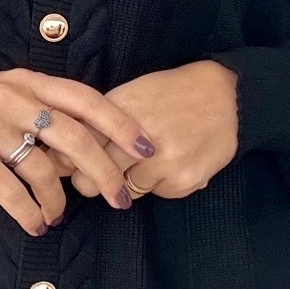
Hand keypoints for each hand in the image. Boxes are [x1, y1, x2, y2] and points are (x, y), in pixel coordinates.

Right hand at [0, 68, 158, 235]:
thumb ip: (36, 108)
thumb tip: (81, 145)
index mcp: (25, 81)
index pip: (86, 100)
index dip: (121, 125)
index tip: (146, 150)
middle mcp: (11, 98)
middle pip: (76, 139)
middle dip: (105, 174)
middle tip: (121, 201)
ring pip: (44, 169)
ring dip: (58, 201)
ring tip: (56, 216)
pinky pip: (8, 189)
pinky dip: (28, 212)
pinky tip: (34, 224)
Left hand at [41, 61, 239, 199]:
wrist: (227, 97)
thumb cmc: (171, 94)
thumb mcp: (131, 95)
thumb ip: (98, 122)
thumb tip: (62, 152)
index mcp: (118, 113)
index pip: (77, 150)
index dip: (69, 159)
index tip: (69, 162)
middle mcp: (137, 140)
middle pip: (91, 182)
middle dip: (91, 180)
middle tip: (101, 172)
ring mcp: (161, 164)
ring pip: (123, 192)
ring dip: (129, 181)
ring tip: (148, 159)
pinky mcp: (182, 183)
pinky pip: (155, 195)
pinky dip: (159, 184)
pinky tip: (172, 162)